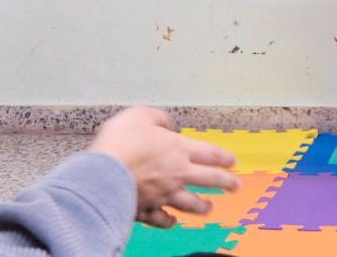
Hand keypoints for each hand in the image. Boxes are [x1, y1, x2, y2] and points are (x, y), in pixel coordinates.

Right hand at [88, 106, 238, 227]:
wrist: (101, 175)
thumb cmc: (119, 144)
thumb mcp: (138, 115)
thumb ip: (155, 117)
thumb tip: (163, 123)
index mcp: (178, 149)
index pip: (210, 154)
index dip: (224, 157)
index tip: (232, 162)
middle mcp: (177, 174)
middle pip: (209, 180)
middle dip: (226, 183)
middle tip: (235, 186)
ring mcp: (164, 195)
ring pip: (191, 203)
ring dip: (203, 206)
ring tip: (210, 208)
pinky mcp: (147, 210)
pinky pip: (162, 219)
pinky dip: (169, 221)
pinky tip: (172, 221)